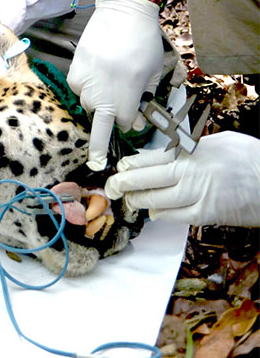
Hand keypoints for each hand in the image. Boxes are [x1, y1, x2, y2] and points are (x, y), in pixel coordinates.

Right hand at [67, 0, 163, 169]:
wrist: (123, 12)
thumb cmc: (144, 41)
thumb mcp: (154, 71)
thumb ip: (146, 97)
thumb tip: (138, 121)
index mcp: (130, 90)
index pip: (124, 122)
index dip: (130, 122)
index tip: (132, 119)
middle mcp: (106, 90)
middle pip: (100, 126)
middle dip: (100, 144)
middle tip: (98, 155)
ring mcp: (88, 79)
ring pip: (88, 105)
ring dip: (97, 103)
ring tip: (107, 85)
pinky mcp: (76, 68)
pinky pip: (78, 88)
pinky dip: (85, 86)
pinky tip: (95, 73)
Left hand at [104, 132, 259, 225]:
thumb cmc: (248, 156)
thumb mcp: (217, 141)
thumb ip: (191, 147)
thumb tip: (166, 152)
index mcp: (191, 151)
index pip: (151, 158)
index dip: (131, 165)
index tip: (119, 168)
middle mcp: (190, 172)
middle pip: (147, 178)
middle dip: (124, 183)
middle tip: (111, 187)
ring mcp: (197, 194)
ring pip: (157, 199)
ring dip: (138, 201)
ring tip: (128, 200)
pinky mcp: (207, 213)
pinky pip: (175, 216)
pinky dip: (161, 214)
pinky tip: (153, 213)